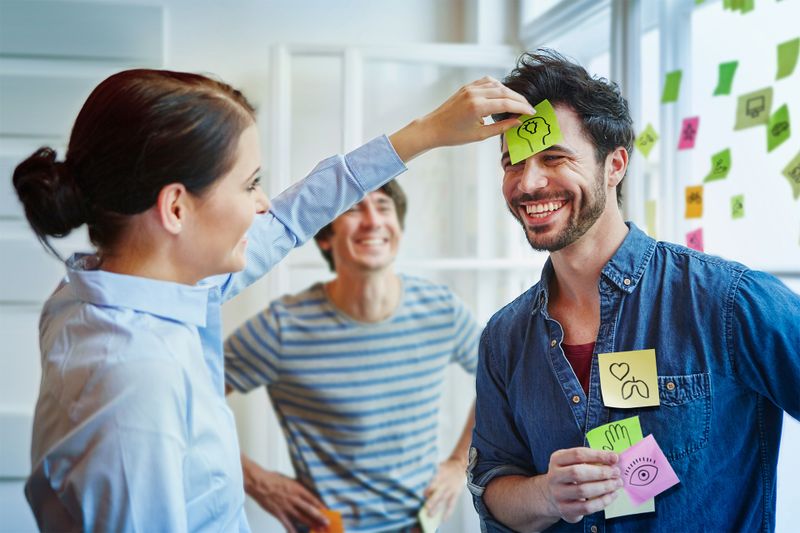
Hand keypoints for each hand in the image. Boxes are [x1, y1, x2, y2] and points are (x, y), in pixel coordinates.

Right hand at [242, 457, 327, 532]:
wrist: (259, 482)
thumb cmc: (273, 479)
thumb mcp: (289, 480)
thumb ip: (297, 487)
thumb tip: (306, 491)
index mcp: (298, 488)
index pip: (313, 498)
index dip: (321, 506)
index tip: (328, 511)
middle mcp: (294, 498)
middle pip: (309, 509)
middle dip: (320, 517)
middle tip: (327, 524)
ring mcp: (286, 506)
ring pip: (301, 517)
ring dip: (311, 524)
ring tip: (319, 529)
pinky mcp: (278, 513)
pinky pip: (287, 524)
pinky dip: (293, 530)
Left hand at [389, 77, 534, 161]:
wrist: (433, 127)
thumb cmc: (454, 135)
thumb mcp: (480, 135)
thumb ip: (501, 127)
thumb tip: (518, 122)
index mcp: (477, 107)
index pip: (507, 104)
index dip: (522, 108)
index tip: (532, 113)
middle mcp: (474, 94)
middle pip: (505, 92)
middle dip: (519, 99)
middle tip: (529, 108)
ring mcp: (470, 88)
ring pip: (497, 84)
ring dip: (510, 92)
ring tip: (518, 103)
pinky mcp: (467, 87)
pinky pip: (487, 82)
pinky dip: (498, 87)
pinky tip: (504, 94)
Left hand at [422, 457, 466, 521]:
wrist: (460, 465)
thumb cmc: (446, 467)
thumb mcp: (439, 466)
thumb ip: (431, 474)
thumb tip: (419, 482)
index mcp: (440, 474)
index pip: (434, 481)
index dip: (430, 488)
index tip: (424, 494)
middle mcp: (446, 482)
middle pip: (438, 492)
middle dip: (432, 500)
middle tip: (426, 507)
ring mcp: (451, 489)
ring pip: (443, 499)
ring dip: (437, 507)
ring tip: (430, 515)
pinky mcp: (456, 493)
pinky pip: (452, 504)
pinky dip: (448, 512)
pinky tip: (443, 519)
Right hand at [539, 447, 620, 523]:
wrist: (551, 496)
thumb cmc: (569, 476)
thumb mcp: (572, 462)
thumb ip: (590, 459)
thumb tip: (613, 458)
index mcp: (557, 460)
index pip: (578, 454)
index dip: (598, 455)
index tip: (614, 457)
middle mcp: (554, 476)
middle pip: (578, 473)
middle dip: (601, 472)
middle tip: (616, 472)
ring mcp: (558, 494)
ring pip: (583, 491)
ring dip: (604, 487)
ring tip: (617, 483)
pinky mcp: (565, 509)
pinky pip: (587, 507)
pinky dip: (603, 501)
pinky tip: (612, 495)